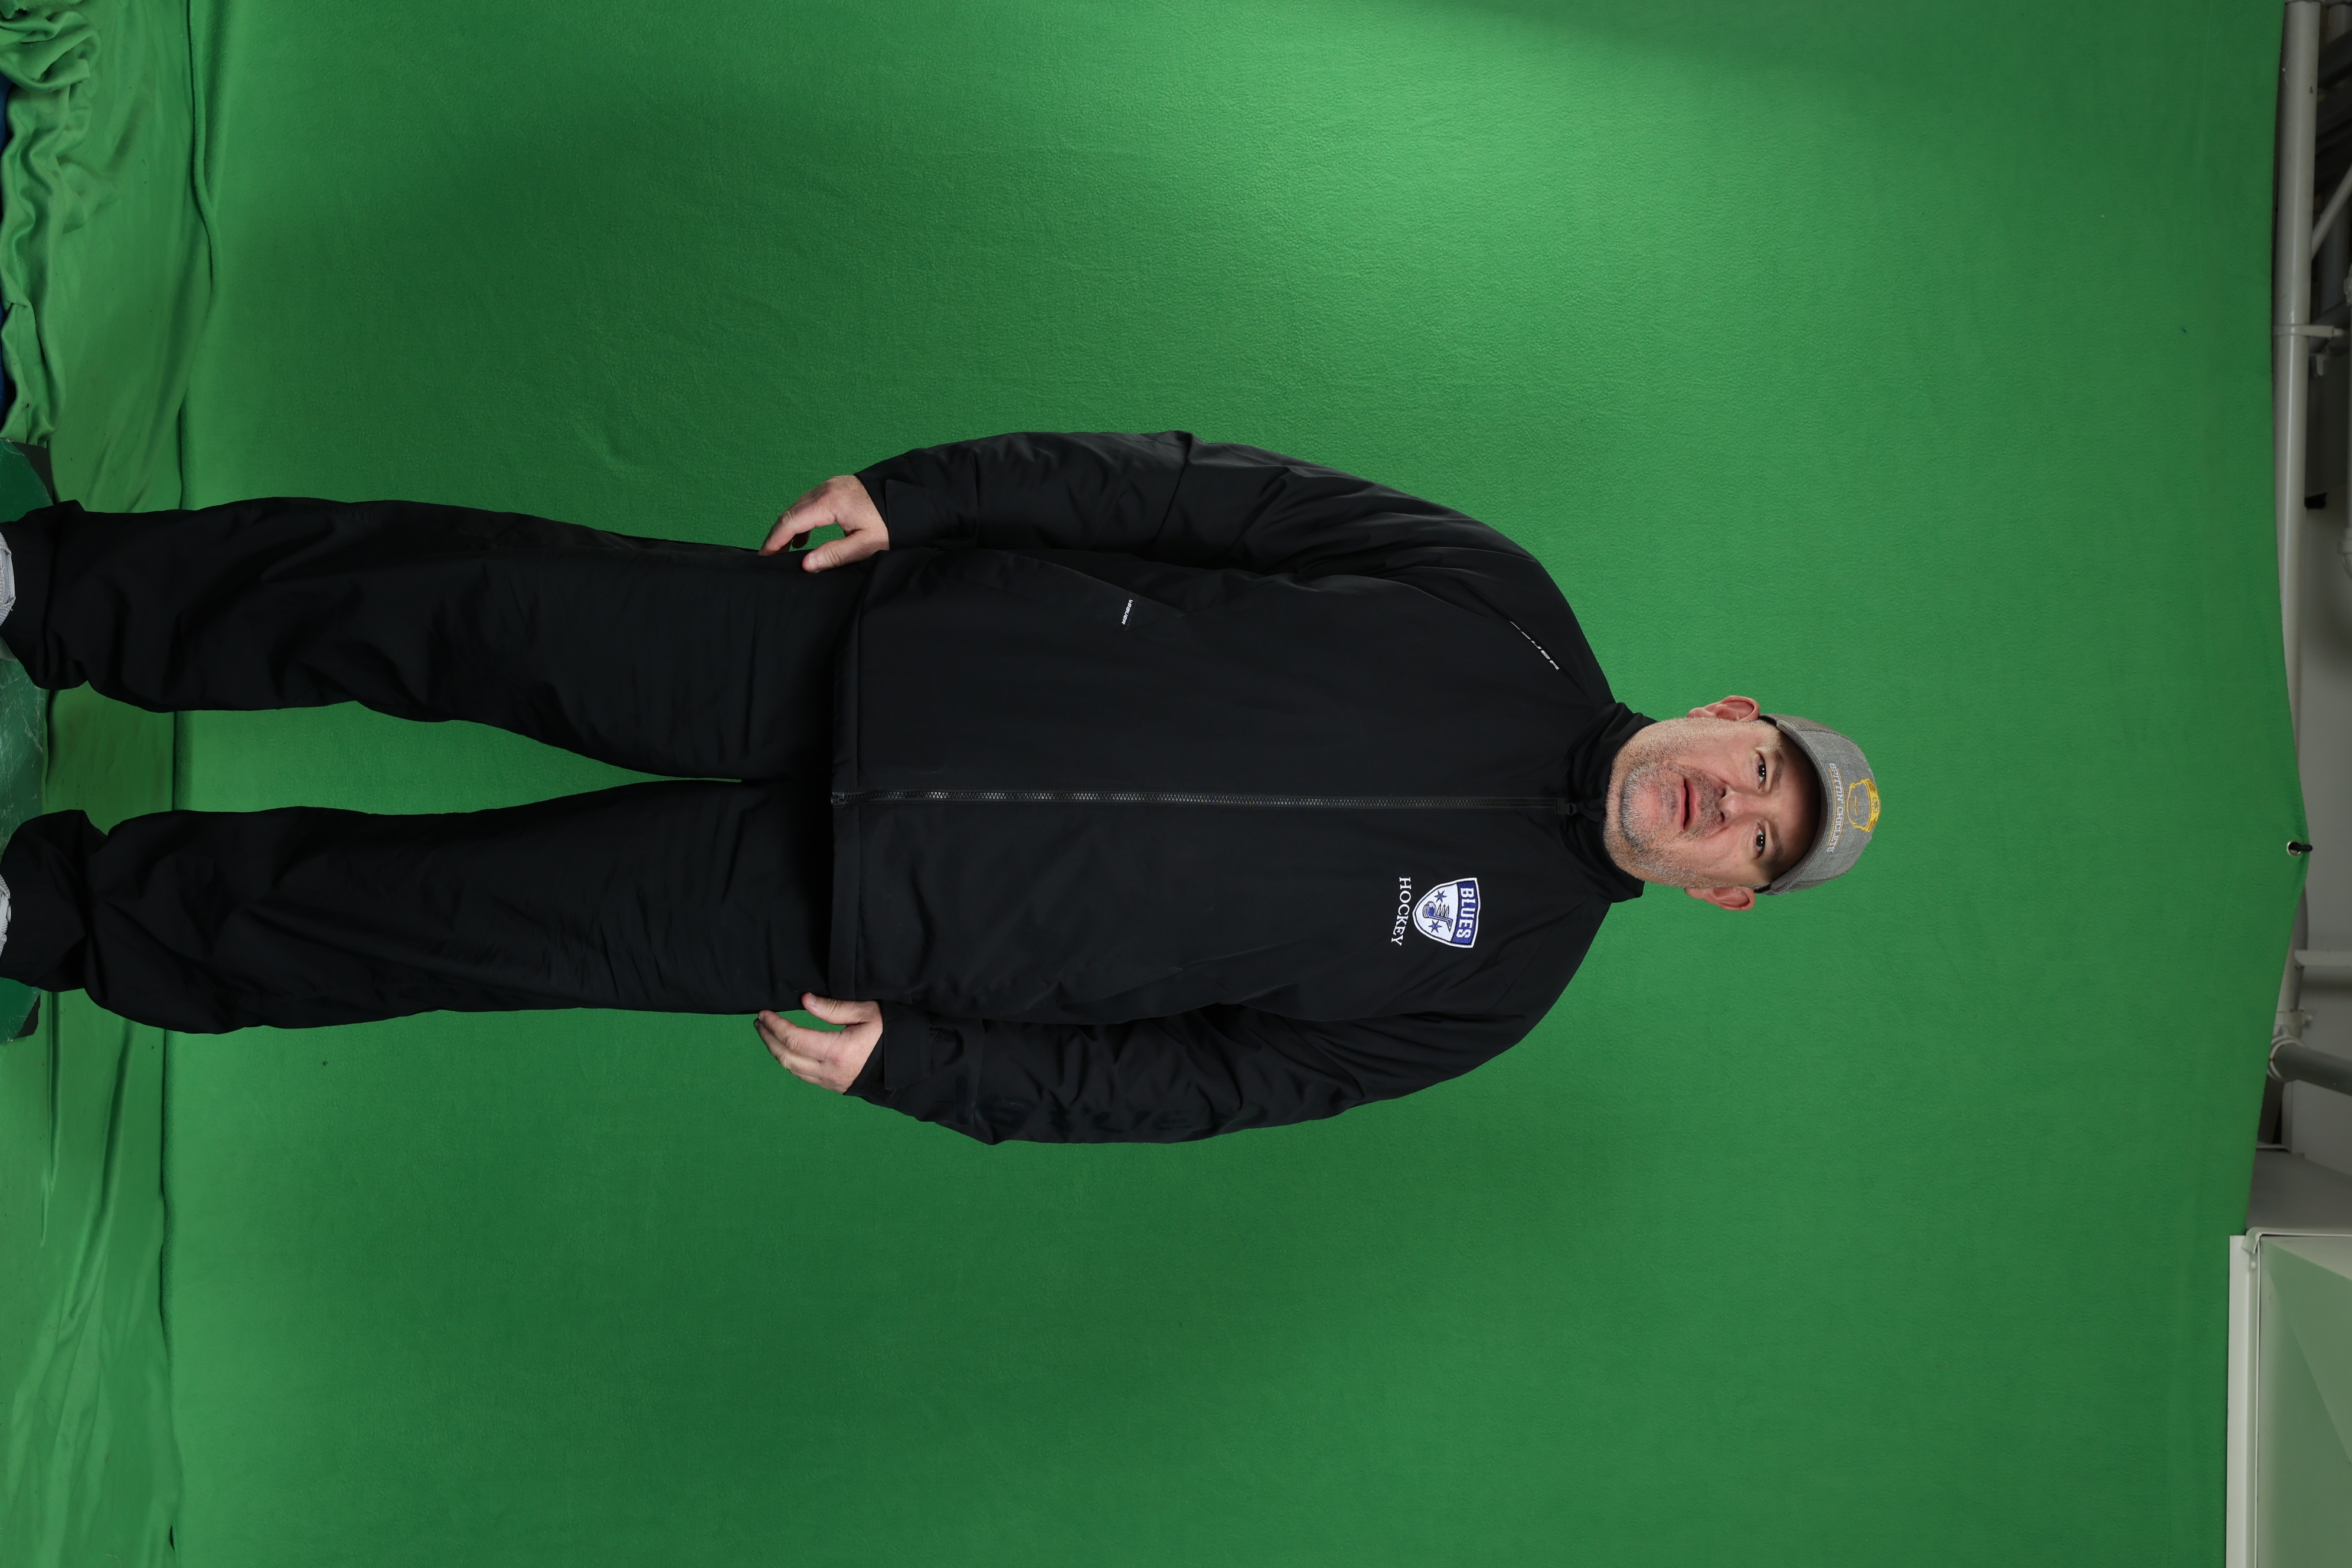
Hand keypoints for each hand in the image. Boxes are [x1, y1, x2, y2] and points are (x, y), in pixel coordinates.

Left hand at [757, 993, 881, 1091]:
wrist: (908, 1066)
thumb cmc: (892, 1034)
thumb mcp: (868, 1012)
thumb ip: (834, 1008)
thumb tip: (804, 1001)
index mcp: (837, 1051)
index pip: (794, 1039)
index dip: (775, 1025)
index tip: (764, 1013)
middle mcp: (830, 1071)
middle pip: (786, 1057)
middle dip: (768, 1039)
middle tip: (760, 1022)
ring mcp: (831, 1082)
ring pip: (792, 1069)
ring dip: (776, 1051)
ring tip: (768, 1034)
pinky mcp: (835, 1086)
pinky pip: (804, 1076)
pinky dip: (790, 1061)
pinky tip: (787, 1049)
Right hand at [761, 475, 889, 571]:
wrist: (910, 496)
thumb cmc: (892, 522)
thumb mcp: (866, 544)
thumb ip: (834, 555)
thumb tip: (806, 565)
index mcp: (830, 502)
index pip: (791, 521)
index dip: (774, 540)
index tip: (765, 556)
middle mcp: (826, 489)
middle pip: (791, 512)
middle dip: (777, 535)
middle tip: (769, 556)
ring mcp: (830, 486)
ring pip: (799, 506)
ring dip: (789, 527)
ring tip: (785, 551)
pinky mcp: (836, 487)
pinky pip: (810, 503)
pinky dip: (802, 519)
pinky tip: (805, 538)